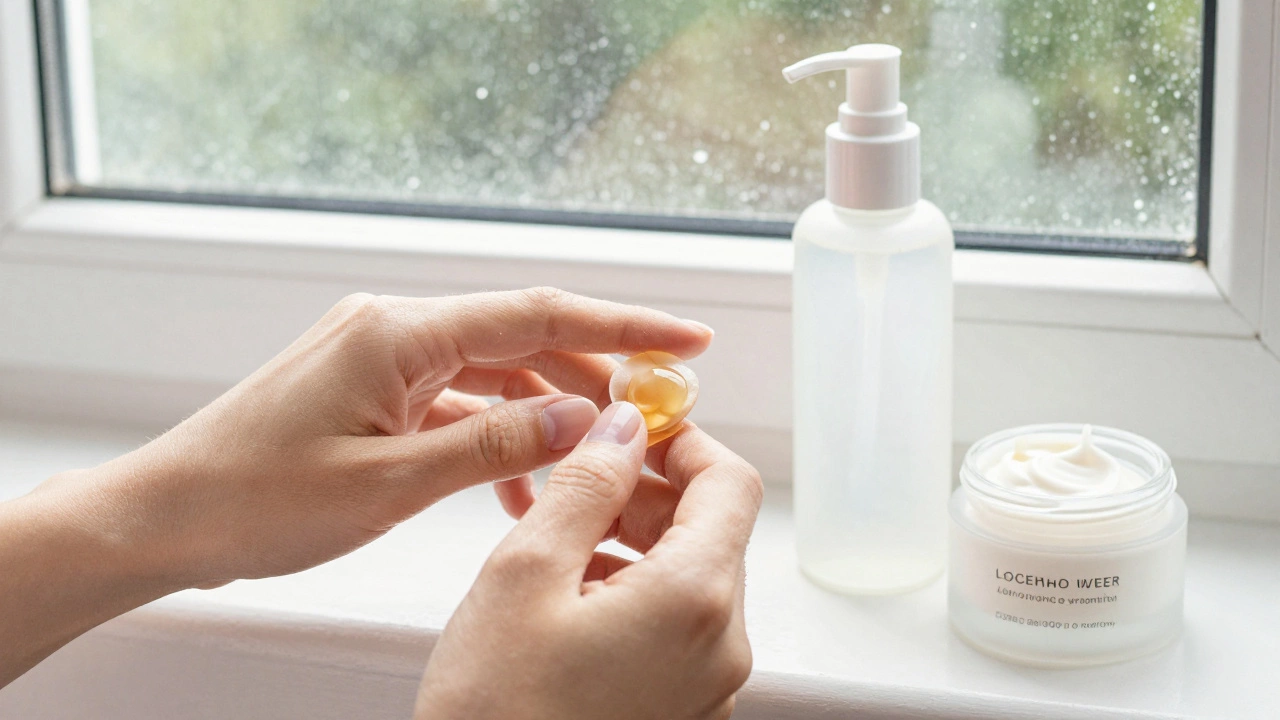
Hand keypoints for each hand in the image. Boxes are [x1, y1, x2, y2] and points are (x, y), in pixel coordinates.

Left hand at [62, 288, 713, 589]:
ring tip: (595, 463)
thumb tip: (580, 418)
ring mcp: (380, 357)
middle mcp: (393, 328)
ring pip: (494, 373)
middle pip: (523, 339)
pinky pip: (455, 400)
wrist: (164, 517)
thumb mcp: (390, 483)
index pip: (538, 315)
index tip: (685, 340)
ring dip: (546, 414)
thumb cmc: (253, 500)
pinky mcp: (370, 389)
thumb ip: (493, 443)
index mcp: (399, 332)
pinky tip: (518, 482)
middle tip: (656, 418)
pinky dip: (496, 434)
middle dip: (594, 377)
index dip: (623, 327)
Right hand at [415, 404, 763, 719]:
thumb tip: (623, 428)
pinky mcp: (680, 714)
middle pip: (709, 530)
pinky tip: (565, 595)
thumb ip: (584, 486)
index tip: (631, 425)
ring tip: (553, 537)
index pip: (729, 483)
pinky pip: (672, 629)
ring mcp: (706, 688)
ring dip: (630, 540)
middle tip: (573, 478)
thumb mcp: (525, 575)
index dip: (682, 440)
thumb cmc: (494, 716)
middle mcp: (721, 647)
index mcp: (695, 600)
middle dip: (644, 491)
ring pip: (687, 579)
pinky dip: (629, 592)